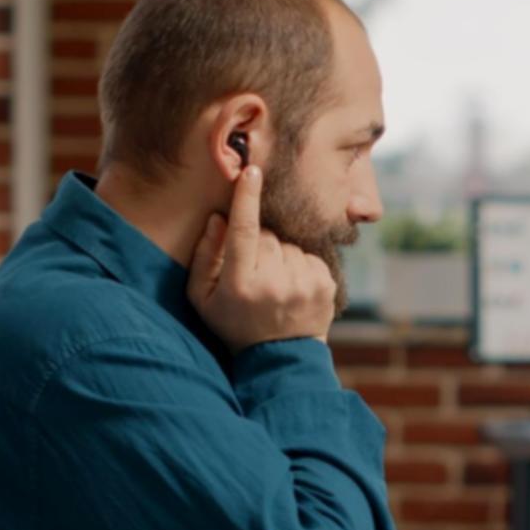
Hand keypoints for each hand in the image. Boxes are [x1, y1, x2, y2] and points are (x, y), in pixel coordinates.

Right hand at [187, 166, 337, 353]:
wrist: (281, 358)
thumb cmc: (234, 323)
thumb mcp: (203, 298)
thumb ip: (205, 256)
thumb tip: (219, 218)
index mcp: (241, 284)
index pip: (244, 231)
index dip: (246, 199)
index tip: (251, 171)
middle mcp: (275, 282)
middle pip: (268, 235)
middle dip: (260, 243)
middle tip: (255, 271)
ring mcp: (304, 283)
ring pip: (289, 243)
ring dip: (281, 255)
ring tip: (275, 284)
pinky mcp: (325, 283)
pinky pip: (308, 254)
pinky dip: (299, 264)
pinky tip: (292, 286)